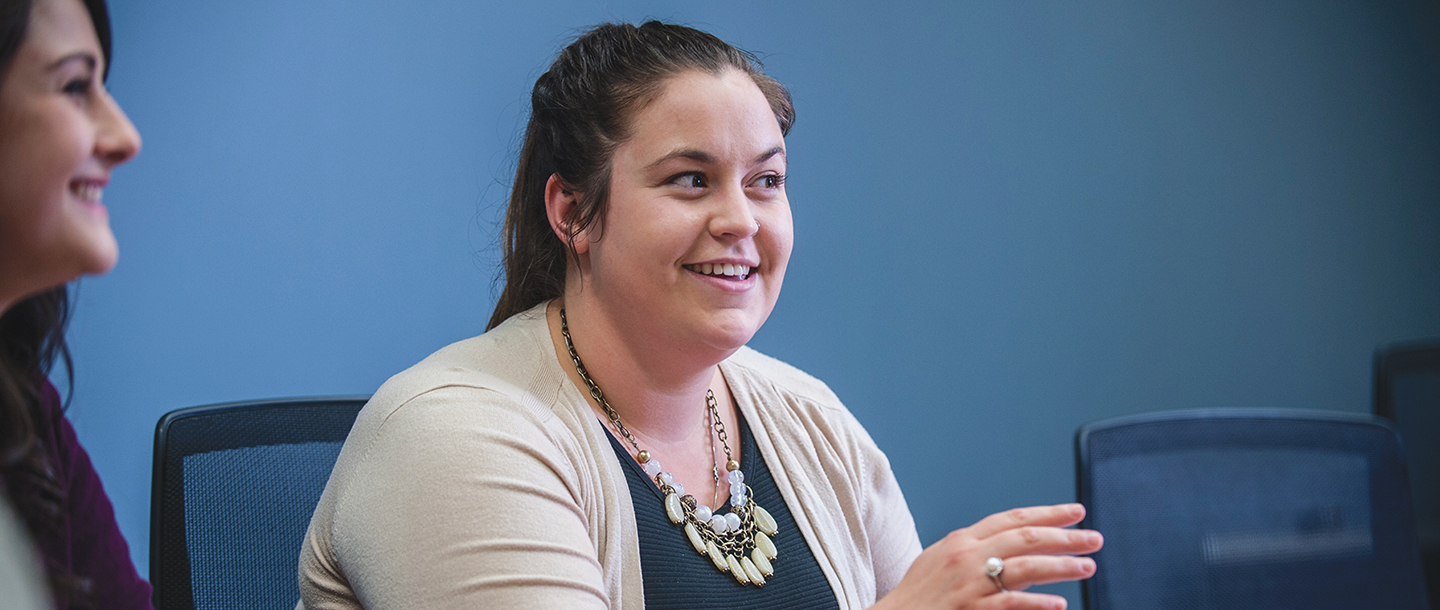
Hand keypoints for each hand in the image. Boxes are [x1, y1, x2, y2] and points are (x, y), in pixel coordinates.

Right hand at [874, 503, 1102, 609]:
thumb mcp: (942, 561)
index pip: (1012, 518)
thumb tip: (1019, 550)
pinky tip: (1058, 604)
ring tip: (1088, 567)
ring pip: (1024, 567)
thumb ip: (977, 551)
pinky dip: (1036, 603)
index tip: (1076, 512)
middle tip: (1095, 538)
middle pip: (1025, 537)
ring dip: (1060, 566)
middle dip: (1064, 536)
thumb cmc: (919, 596)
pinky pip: (1010, 604)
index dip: (1047, 513)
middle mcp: (967, 556)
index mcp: (962, 540)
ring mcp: (968, 584)